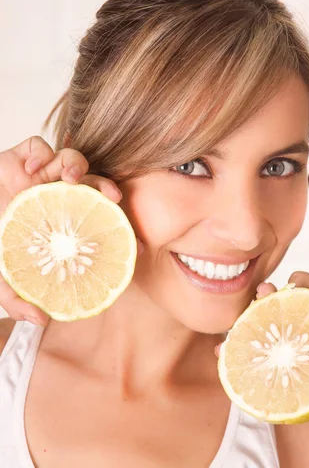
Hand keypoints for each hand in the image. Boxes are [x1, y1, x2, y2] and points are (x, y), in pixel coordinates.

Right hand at [0, 136, 132, 326]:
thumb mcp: (5, 278)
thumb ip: (18, 299)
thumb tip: (41, 320)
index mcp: (62, 221)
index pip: (100, 218)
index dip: (121, 227)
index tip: (137, 242)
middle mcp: (56, 196)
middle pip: (92, 185)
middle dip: (107, 188)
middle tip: (114, 199)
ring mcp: (39, 175)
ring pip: (70, 160)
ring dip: (77, 165)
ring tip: (71, 180)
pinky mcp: (19, 158)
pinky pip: (36, 146)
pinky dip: (40, 153)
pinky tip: (34, 170)